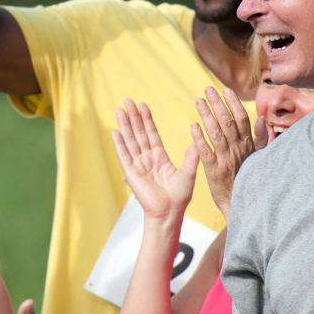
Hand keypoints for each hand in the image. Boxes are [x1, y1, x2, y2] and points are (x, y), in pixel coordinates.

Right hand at [112, 99, 197, 223]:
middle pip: (138, 133)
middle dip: (133, 117)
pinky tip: (115, 131)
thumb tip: (198, 139)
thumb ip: (191, 156)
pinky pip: (124, 155)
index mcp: (159, 157)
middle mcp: (147, 159)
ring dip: (124, 125)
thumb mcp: (188, 172)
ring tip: (120, 109)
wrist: (170, 212)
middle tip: (128, 101)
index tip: (143, 105)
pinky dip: (119, 144)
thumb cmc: (179, 196)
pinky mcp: (131, 174)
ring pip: (130, 141)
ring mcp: (138, 165)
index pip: (151, 134)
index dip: (147, 119)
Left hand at [190, 87, 266, 222]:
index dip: (234, 103)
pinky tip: (193, 126)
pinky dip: (199, 139)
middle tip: (207, 89)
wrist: (244, 206)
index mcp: (247, 146)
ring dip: (207, 116)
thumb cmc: (250, 181)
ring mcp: (226, 160)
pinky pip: (206, 153)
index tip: (226, 90)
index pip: (241, 119)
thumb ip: (260, 139)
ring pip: (216, 134)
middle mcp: (238, 150)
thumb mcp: (259, 158)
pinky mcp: (214, 172)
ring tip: (198, 101)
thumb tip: (261, 119)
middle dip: (218, 104)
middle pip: (227, 122)